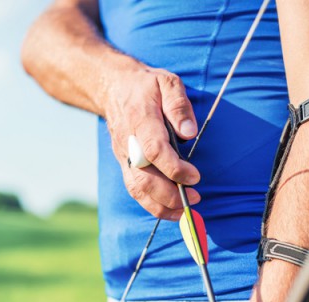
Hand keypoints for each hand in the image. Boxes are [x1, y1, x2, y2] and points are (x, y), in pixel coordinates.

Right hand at [103, 66, 201, 219]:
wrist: (113, 88)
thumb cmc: (146, 86)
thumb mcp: (167, 83)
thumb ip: (179, 106)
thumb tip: (189, 133)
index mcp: (141, 121)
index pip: (154, 151)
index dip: (175, 169)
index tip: (195, 177)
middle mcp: (129, 143)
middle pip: (144, 178)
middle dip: (170, 195)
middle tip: (196, 199)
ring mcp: (123, 156)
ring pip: (137, 189)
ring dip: (161, 206)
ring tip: (185, 212)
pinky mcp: (124, 164)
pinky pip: (135, 190)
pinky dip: (152, 205)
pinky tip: (171, 209)